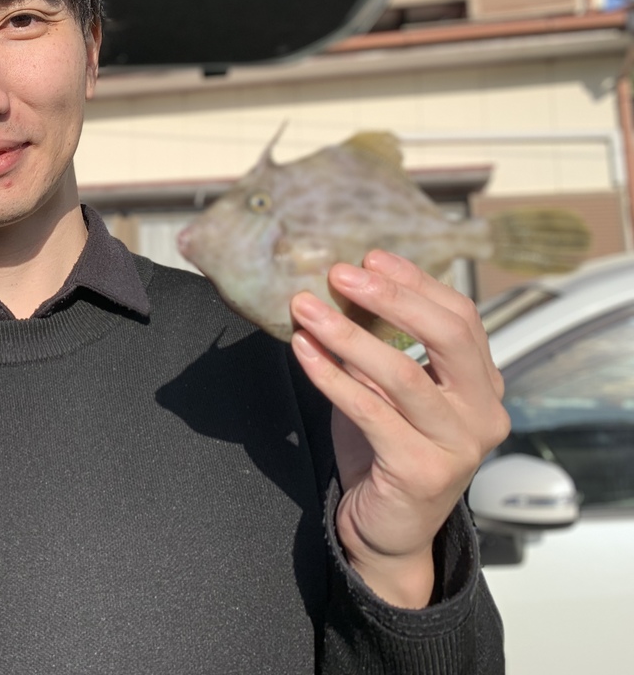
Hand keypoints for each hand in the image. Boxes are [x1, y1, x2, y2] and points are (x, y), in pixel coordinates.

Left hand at [288, 250, 509, 607]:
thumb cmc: (386, 448)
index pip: (461, 317)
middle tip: (340, 272)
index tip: (370, 256)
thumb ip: (384, 345)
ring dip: (348, 334)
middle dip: (392, 298)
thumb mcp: (389, 389)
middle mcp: (482, 412)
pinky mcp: (421, 470)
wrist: (387, 529)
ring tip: (305, 307)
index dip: (416, 283)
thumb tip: (342, 285)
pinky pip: (369, 411)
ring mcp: (457, 444)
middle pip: (448, 336)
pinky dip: (330, 376)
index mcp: (483, 384)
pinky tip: (303, 350)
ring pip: (403, 373)